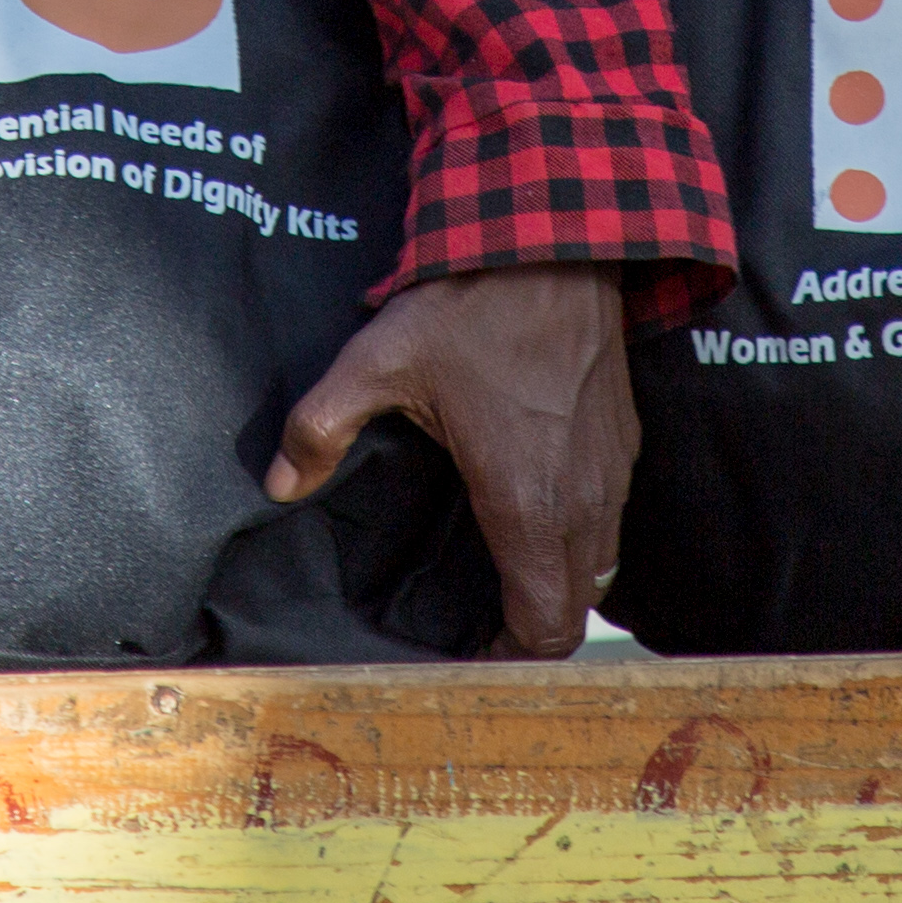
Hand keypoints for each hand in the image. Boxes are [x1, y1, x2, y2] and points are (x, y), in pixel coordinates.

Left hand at [266, 264, 635, 658]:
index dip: (509, 662)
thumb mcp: (378, 362)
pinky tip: (532, 514)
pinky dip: (577, 542)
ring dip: (556, 585)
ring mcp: (610, 474)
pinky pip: (608, 522)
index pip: (544, 630)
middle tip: (475, 631)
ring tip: (501, 579)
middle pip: (572, 611)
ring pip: (598, 569)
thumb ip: (320, 427)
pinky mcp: (623, 444)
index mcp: (525, 505)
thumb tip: (278, 481)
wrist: (557, 240)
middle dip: (528, 633)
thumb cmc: (470, 306)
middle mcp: (580, 504)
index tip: (469, 660)